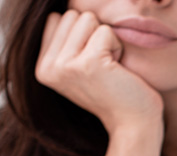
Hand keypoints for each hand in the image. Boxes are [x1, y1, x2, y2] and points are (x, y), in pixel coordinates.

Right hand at [36, 10, 163, 136]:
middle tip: (104, 68)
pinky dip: (118, 47)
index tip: (92, 64)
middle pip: (73, 15)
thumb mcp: (81, 66)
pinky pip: (106, 31)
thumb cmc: (115, 92)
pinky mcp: (87, 63)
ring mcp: (65, 66)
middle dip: (95, 35)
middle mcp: (48, 68)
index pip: (58, 18)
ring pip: (87, 18)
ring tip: (110, 69)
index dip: (84, 34)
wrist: (134, 124)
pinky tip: (118, 72)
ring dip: (106, 40)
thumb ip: (67, 40)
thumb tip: (65, 8)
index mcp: (42, 67)